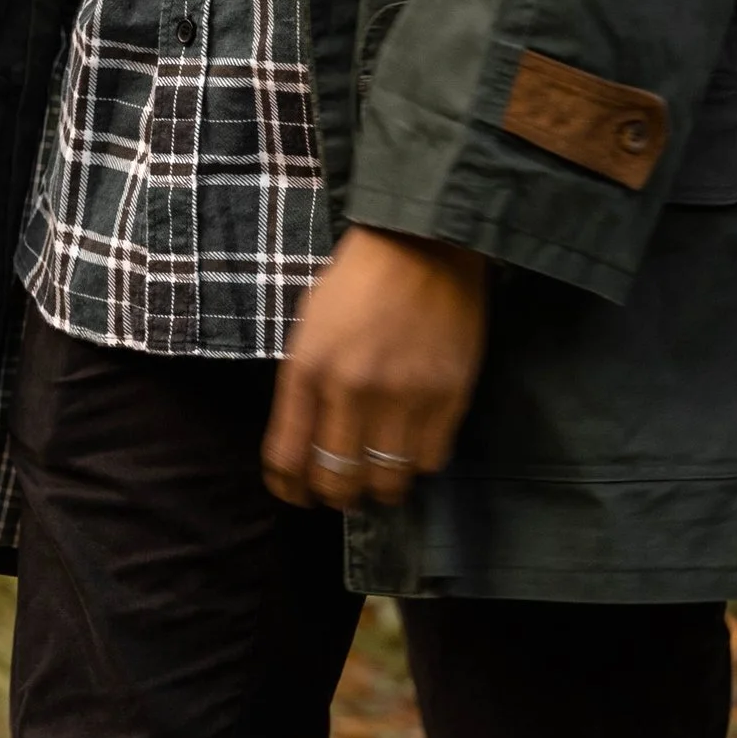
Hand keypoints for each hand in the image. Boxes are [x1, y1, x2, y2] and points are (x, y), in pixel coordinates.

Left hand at [262, 227, 488, 510]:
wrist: (425, 242)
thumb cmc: (359, 279)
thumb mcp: (310, 323)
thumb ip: (304, 384)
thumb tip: (306, 443)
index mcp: (308, 368)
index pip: (288, 459)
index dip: (290, 489)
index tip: (297, 493)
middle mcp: (351, 390)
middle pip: (337, 482)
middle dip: (335, 495)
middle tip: (342, 489)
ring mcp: (403, 397)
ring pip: (386, 482)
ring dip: (379, 486)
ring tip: (380, 472)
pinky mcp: (448, 398)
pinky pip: (429, 462)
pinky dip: (418, 462)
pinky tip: (413, 444)